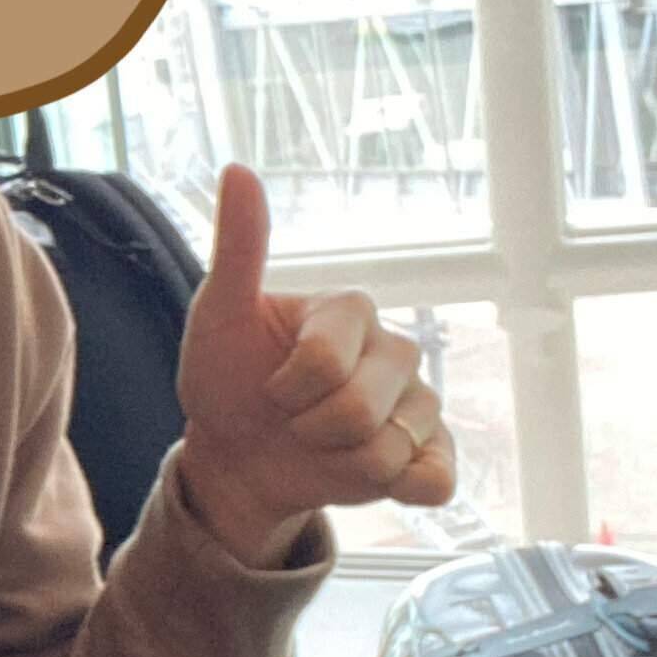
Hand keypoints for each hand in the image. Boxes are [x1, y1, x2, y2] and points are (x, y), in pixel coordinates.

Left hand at [175, 165, 456, 563]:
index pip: (324, 362)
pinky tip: (370, 476)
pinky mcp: (431, 453)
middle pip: (358, 410)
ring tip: (321, 444)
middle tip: (293, 419)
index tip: (269, 383)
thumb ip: (238, 246)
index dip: (286, 388)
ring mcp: (418, 403)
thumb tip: (237, 169)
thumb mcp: (218, 314)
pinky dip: (401, 487)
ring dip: (340, 462)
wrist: (238, 454)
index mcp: (351, 310)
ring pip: (390, 450)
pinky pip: (438, 479)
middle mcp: (395, 349)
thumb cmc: (229, 379)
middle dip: (308, 428)